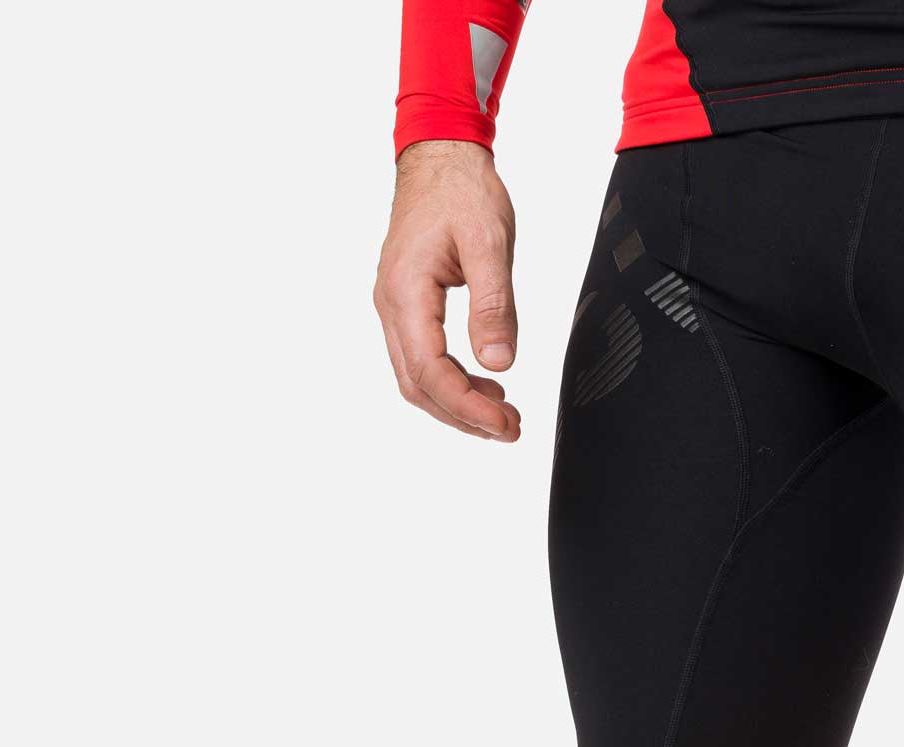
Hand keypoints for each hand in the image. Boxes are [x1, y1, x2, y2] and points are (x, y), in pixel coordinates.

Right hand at [374, 141, 522, 440]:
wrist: (441, 158)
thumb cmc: (464, 192)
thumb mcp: (490, 244)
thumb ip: (494, 305)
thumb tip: (498, 363)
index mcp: (407, 291)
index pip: (430, 370)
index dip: (467, 407)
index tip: (505, 425)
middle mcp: (392, 304)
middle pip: (418, 385)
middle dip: (464, 416)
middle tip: (512, 430)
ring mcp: (395, 306)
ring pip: (417, 378)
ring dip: (459, 405)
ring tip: (505, 416)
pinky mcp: (408, 306)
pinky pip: (422, 358)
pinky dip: (453, 383)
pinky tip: (488, 386)